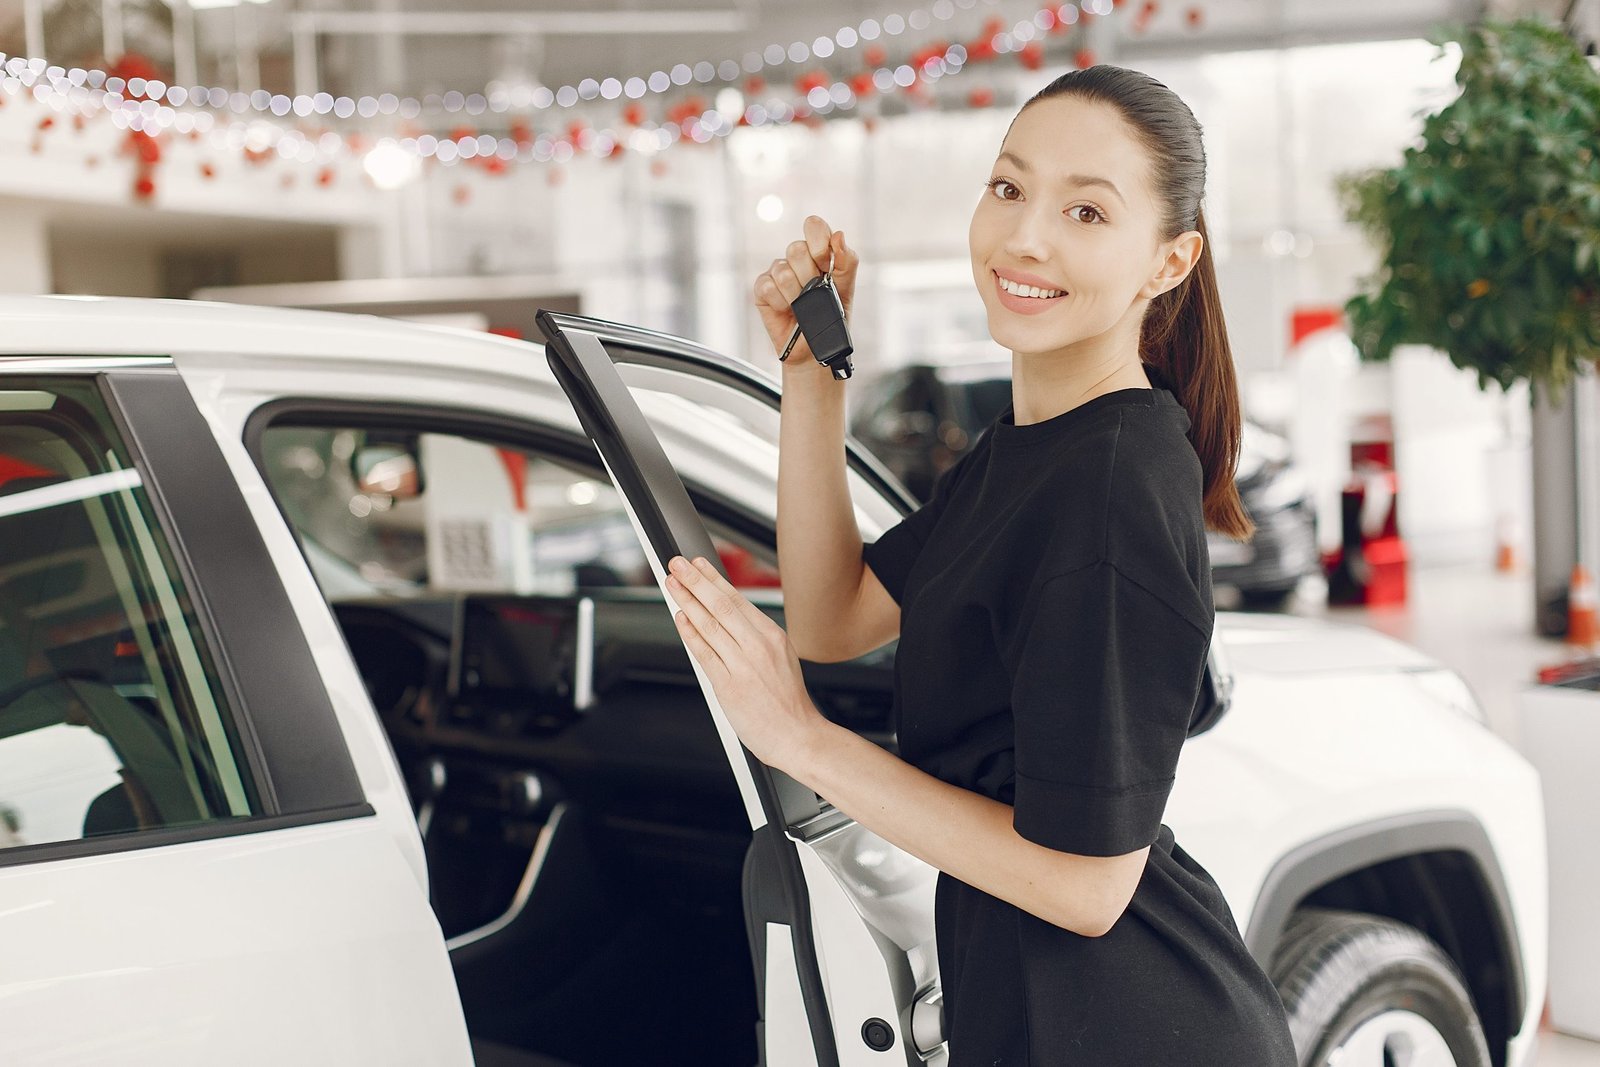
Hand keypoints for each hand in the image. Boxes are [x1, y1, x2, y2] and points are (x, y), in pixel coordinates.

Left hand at [663, 554, 828, 774]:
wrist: (798, 736)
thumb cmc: (788, 702)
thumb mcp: (782, 658)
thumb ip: (755, 638)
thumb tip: (727, 620)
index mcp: (773, 636)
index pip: (737, 600)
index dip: (713, 579)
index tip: (698, 564)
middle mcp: (758, 646)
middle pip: (721, 605)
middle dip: (696, 581)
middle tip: (677, 563)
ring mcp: (743, 665)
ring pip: (710, 625)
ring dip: (688, 601)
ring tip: (672, 584)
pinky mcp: (729, 686)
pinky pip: (705, 654)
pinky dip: (690, 634)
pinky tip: (680, 618)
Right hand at [753, 215, 858, 366]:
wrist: (815, 349)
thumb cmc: (831, 318)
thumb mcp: (846, 289)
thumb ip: (847, 261)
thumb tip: (839, 236)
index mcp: (818, 253)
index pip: (813, 226)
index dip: (818, 241)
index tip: (824, 263)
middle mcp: (797, 259)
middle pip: (796, 248)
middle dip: (809, 275)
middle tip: (814, 293)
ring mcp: (778, 272)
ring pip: (783, 270)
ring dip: (796, 294)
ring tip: (801, 306)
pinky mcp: (762, 289)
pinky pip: (767, 287)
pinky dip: (780, 303)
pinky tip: (786, 311)